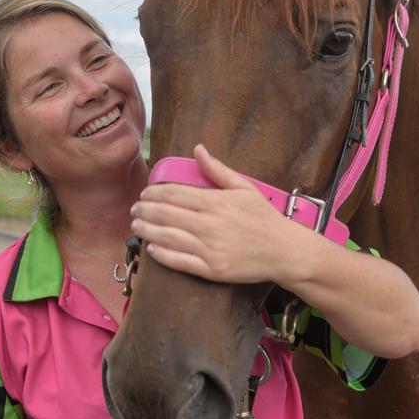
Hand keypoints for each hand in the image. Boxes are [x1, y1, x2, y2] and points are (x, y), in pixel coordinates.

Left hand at [131, 144, 288, 283]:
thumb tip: (198, 149)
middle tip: (134, 210)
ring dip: (146, 231)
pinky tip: (152, 248)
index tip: (144, 194)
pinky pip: (179, 261)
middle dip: (144, 211)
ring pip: (167, 237)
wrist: (284, 251)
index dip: (154, 194)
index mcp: (216, 202)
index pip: (174, 194)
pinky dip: (162, 254)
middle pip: (165, 215)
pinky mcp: (211, 269)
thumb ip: (217, 170)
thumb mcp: (244, 187)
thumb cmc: (264, 218)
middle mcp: (209, 224)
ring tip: (135, 226)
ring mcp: (210, 249)